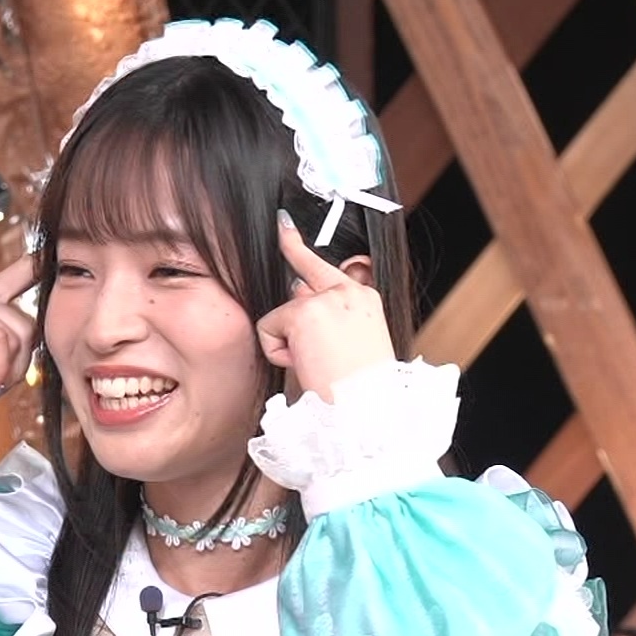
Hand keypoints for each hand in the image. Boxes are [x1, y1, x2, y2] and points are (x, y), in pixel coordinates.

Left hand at [256, 211, 395, 399]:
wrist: (366, 410)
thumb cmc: (362, 389)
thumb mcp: (357, 345)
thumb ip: (332, 318)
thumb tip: (300, 297)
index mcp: (366, 300)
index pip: (333, 269)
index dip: (306, 249)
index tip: (289, 227)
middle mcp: (348, 291)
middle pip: (306, 265)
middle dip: (292, 245)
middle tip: (282, 225)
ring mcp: (325, 299)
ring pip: (283, 312)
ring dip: (288, 341)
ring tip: (314, 364)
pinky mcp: (302, 313)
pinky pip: (269, 328)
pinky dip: (277, 352)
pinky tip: (303, 364)